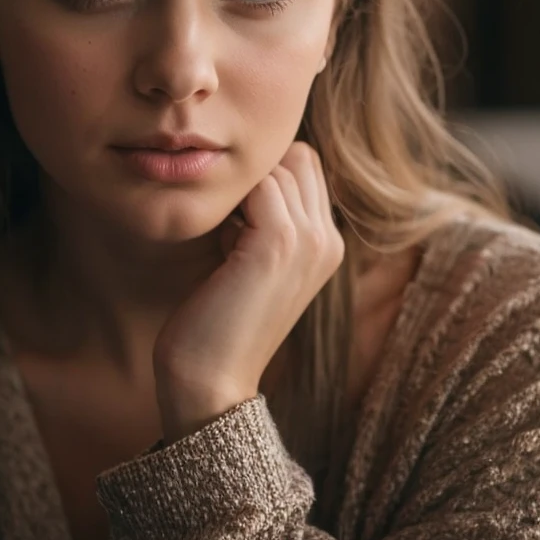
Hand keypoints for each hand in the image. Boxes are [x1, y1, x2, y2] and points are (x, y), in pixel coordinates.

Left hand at [152, 140, 344, 442]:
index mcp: (328, 244)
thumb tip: (244, 175)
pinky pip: (259, 184)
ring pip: (276, 166)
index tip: (237, 221)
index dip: (266, 179)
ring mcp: (310, 240)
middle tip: (228, 229)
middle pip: (295, 158)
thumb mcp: (250, 260)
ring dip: (240, 193)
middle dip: (254, 180)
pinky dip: (230, 206)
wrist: (211, 382)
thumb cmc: (217, 322)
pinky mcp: (280, 243)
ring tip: (226, 242)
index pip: (305, 166)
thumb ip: (261, 219)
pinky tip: (221, 247)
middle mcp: (329, 240)